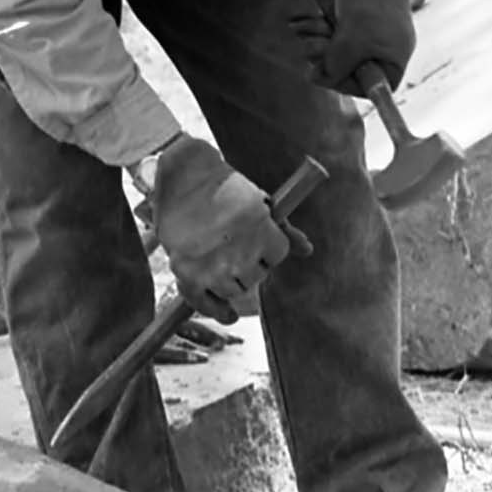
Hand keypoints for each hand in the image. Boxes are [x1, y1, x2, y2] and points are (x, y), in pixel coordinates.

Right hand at [153, 135, 293, 323]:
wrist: (183, 177)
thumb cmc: (224, 187)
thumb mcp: (260, 202)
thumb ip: (285, 228)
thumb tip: (308, 250)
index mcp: (262, 230)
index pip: (276, 257)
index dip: (266, 249)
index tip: (255, 241)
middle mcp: (240, 252)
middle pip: (255, 277)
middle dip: (248, 265)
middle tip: (232, 249)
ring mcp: (213, 266)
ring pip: (233, 291)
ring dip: (230, 282)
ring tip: (220, 264)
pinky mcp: (187, 273)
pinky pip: (205, 303)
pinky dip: (215, 310)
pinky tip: (227, 314)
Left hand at [290, 0, 414, 93]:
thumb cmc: (369, 4)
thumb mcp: (352, 43)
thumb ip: (336, 67)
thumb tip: (316, 78)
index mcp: (393, 59)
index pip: (373, 87)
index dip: (347, 84)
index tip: (327, 75)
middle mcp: (380, 49)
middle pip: (346, 69)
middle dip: (326, 57)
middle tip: (318, 45)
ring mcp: (362, 34)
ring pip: (331, 50)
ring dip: (316, 40)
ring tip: (317, 25)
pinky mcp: (346, 19)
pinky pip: (326, 33)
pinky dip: (314, 28)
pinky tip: (303, 22)